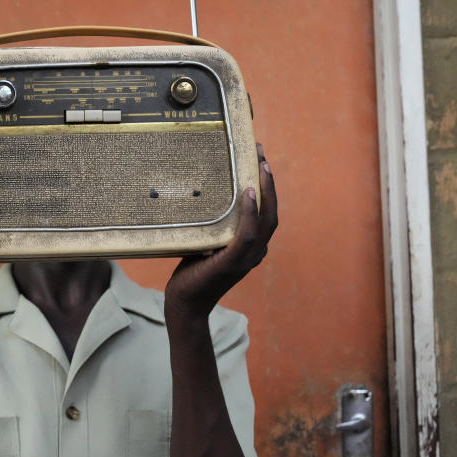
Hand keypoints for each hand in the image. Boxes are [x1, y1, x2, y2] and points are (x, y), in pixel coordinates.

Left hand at [165, 143, 277, 317]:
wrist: (185, 303)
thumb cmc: (192, 272)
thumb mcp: (206, 242)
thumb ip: (213, 224)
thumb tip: (201, 193)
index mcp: (252, 247)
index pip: (266, 212)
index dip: (268, 186)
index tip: (260, 159)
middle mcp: (255, 252)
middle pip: (271, 212)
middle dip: (269, 181)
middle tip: (261, 153)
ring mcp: (246, 259)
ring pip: (265, 220)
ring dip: (266, 191)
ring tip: (260, 166)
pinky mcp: (231, 263)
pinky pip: (247, 235)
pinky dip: (250, 214)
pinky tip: (248, 194)